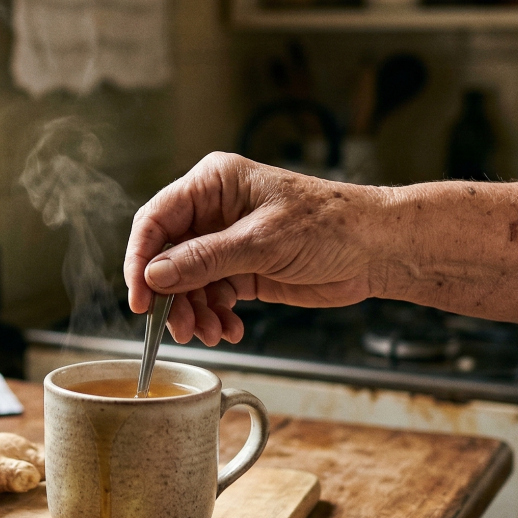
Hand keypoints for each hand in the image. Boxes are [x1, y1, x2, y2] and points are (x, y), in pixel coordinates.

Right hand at [124, 152, 384, 345]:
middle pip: (166, 257)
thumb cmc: (331, 224)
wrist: (376, 249)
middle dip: (171, 296)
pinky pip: (211, 297)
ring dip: (194, 313)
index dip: (141, 260)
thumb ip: (205, 259)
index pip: (155, 220)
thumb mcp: (263, 242)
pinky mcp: (241, 270)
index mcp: (213, 184)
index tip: (141, 298)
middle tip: (179, 327)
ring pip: (186, 283)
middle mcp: (213, 211)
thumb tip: (155, 275)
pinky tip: (230, 330)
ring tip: (211, 334)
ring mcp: (226, 243)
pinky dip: (215, 317)